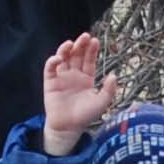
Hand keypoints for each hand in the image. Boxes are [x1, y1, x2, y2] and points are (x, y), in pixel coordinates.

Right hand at [40, 32, 118, 152]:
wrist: (68, 127)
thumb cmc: (85, 116)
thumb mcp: (102, 103)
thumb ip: (109, 90)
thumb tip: (114, 75)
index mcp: (87, 78)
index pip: (89, 59)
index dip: (91, 50)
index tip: (95, 41)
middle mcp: (74, 75)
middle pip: (77, 55)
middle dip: (81, 45)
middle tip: (85, 36)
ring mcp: (62, 77)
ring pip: (63, 58)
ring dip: (66, 49)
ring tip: (71, 43)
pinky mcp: (50, 82)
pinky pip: (50, 68)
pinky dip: (53, 61)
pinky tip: (59, 58)